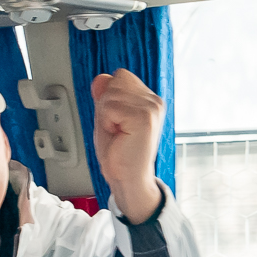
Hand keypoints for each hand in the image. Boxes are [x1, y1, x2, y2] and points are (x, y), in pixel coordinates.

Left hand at [88, 71, 165, 223]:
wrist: (128, 179)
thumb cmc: (119, 154)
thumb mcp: (107, 118)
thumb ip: (105, 96)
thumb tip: (100, 78)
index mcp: (149, 100)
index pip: (121, 76)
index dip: (110, 96)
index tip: (117, 120)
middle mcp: (155, 101)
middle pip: (115, 81)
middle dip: (107, 105)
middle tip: (116, 129)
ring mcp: (152, 108)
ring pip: (111, 94)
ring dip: (106, 115)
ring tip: (118, 133)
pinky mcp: (144, 117)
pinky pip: (110, 107)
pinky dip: (107, 122)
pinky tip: (120, 136)